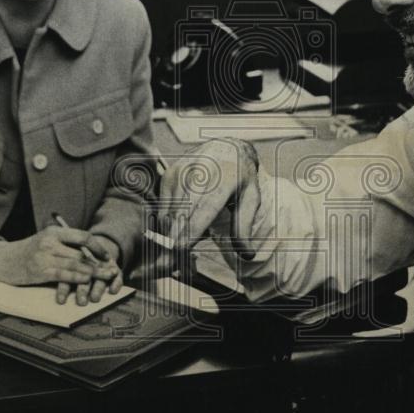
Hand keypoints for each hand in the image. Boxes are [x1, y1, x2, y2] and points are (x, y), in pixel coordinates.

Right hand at [0, 228, 119, 302]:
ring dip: (93, 272)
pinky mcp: (39, 271)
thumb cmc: (27, 252)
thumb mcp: (45, 241)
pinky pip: (63, 274)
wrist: (1, 261)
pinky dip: (77, 277)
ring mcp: (44, 256)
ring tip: (105, 276)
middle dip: (99, 262)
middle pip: (81, 252)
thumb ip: (63, 244)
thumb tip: (89, 253)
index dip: (97, 246)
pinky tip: (86, 280)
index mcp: (53, 232)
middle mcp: (50, 242)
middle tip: (112, 269)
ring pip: (75, 264)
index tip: (106, 255)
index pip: (82, 236)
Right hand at [156, 138, 260, 259]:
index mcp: (223, 180)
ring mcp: (181, 172)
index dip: (190, 231)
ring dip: (169, 235)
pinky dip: (168, 223)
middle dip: (174, 240)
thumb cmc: (240, 177)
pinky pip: (163, 206)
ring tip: (176, 253)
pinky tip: (178, 231)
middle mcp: (199, 173)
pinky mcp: (169, 175)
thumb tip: (247, 255)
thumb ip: (245, 226)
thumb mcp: (251, 198)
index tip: (179, 250)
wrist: (226, 148)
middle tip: (169, 265)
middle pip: (181, 213)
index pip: (203, 210)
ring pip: (169, 212)